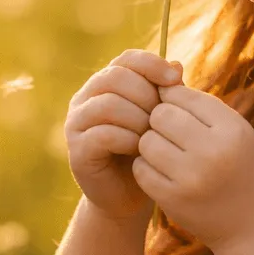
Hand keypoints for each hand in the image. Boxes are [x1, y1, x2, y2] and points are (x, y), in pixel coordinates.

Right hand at [64, 49, 182, 221]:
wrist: (130, 195)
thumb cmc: (150, 151)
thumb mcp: (163, 119)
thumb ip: (168, 93)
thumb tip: (177, 65)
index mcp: (107, 83)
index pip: (126, 59)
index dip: (151, 64)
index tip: (175, 80)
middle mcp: (86, 98)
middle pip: (115, 77)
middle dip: (145, 95)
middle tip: (162, 118)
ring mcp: (76, 123)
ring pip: (108, 104)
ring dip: (137, 119)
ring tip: (152, 135)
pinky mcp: (76, 149)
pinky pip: (102, 134)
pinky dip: (127, 139)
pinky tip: (140, 150)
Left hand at [131, 83, 253, 251]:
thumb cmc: (247, 172)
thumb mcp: (239, 134)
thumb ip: (205, 108)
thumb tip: (166, 79)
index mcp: (233, 130)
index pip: (184, 95)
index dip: (174, 98)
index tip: (178, 109)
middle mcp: (212, 152)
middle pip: (161, 115)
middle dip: (160, 119)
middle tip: (168, 130)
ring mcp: (190, 178)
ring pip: (146, 141)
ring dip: (151, 142)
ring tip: (166, 149)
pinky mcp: (172, 200)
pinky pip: (141, 169)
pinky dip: (146, 165)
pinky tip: (161, 169)